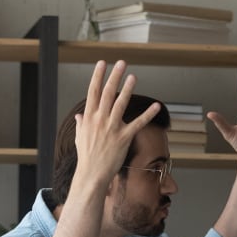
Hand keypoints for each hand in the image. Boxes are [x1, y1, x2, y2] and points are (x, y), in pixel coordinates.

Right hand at [72, 60, 161, 193]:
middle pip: (108, 93)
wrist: (92, 174)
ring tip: (133, 76)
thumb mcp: (79, 138)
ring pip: (121, 104)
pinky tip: (157, 106)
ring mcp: (112, 128)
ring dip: (128, 89)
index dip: (98, 76)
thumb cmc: (86, 157)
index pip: (93, 92)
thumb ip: (81, 124)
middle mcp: (100, 120)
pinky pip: (138, 123)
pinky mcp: (124, 137)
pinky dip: (148, 114)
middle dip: (114, 76)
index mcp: (89, 118)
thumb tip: (80, 116)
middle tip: (121, 63)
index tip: (102, 63)